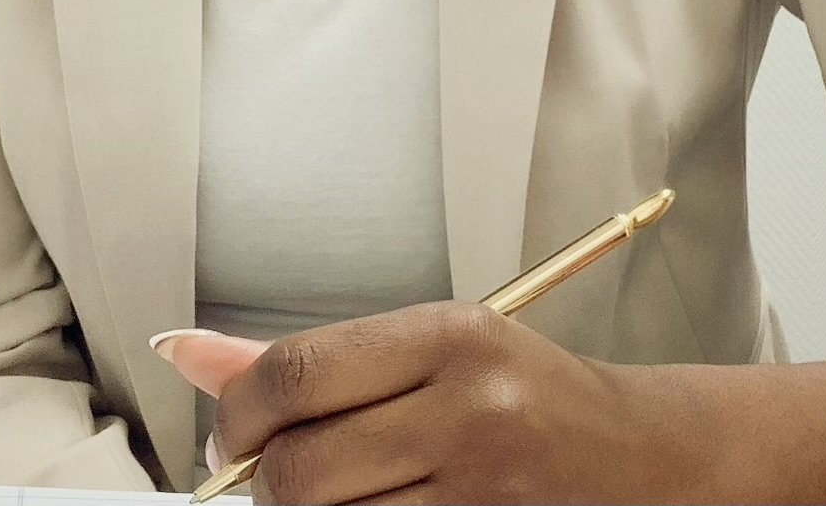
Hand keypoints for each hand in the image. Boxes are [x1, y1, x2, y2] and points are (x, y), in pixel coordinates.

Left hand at [156, 300, 711, 503]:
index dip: (238, 415)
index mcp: (449, 335)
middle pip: (300, 470)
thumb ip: (308, 358)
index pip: (294, 375)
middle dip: (265, 485)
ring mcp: (480, 489)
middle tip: (276, 478)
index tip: (236, 433)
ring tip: (340, 493)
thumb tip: (185, 352)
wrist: (640, 460)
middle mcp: (467, 409)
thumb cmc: (521, 394)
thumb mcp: (427, 347)